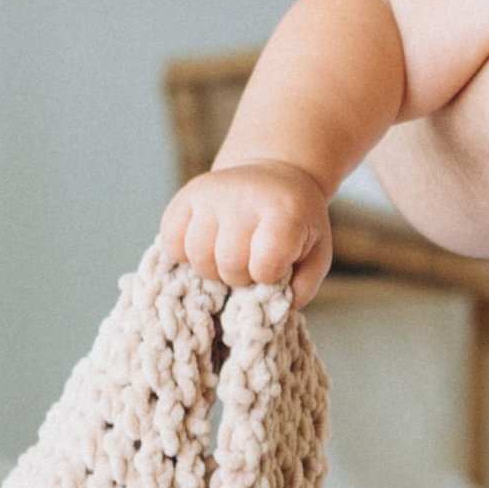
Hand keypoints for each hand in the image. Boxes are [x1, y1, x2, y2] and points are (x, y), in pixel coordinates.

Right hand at [160, 161, 333, 305]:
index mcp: (284, 211)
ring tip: (226, 256)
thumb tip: (278, 308)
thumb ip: (304, 286)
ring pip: (197, 256)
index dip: (267, 276)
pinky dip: (184, 254)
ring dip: (211, 269)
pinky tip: (205, 246)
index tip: (273, 266)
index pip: (265, 264)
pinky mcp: (185, 196)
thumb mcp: (317, 252)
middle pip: (228, 263)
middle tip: (249, 263)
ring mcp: (211, 195)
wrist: (274, 179)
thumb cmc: (296, 224)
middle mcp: (244, 198)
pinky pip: (171, 243)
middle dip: (238, 276)